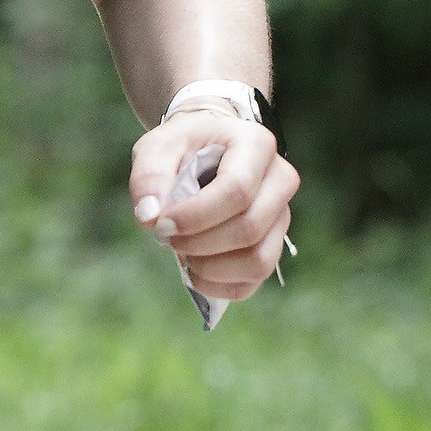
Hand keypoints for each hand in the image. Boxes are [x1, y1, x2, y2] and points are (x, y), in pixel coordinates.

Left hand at [128, 111, 299, 304]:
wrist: (204, 150)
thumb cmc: (183, 146)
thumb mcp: (157, 147)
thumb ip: (149, 177)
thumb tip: (150, 218)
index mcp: (255, 145)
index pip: (237, 190)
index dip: (197, 216)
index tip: (162, 224)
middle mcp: (280, 179)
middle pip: (250, 228)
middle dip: (199, 243)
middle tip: (165, 237)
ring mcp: (281, 215)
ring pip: (258, 260)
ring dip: (211, 268)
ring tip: (182, 253)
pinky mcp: (273, 244)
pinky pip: (254, 279)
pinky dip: (220, 286)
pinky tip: (195, 272)